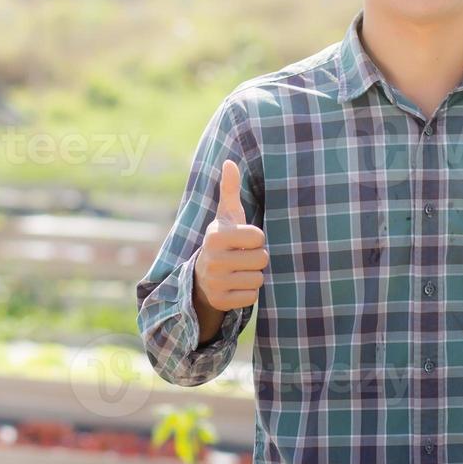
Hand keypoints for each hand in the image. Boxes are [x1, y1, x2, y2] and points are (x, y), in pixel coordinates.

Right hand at [195, 158, 268, 311]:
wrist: (201, 277)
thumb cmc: (223, 241)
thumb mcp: (225, 217)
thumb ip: (229, 190)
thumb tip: (229, 162)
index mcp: (215, 236)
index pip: (259, 237)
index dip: (256, 239)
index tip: (243, 241)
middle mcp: (212, 259)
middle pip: (261, 259)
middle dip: (256, 259)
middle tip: (241, 258)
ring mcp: (215, 282)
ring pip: (258, 279)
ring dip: (252, 276)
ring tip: (238, 271)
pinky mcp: (220, 301)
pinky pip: (251, 297)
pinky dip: (247, 293)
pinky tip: (235, 286)